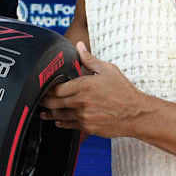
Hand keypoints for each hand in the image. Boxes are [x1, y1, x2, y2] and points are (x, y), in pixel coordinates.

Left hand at [39, 43, 153, 137]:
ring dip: (49, 113)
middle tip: (39, 98)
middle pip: (54, 102)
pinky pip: (69, 125)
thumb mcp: (108, 70)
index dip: (47, 87)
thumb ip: (89, 59)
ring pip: (59, 115)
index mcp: (84, 86)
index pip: (57, 88)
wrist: (136, 114)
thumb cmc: (124, 92)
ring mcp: (83, 116)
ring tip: (43, 111)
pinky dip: (61, 123)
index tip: (44, 86)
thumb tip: (79, 47)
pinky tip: (57, 121)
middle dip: (44, 100)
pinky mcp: (87, 127)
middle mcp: (81, 102)